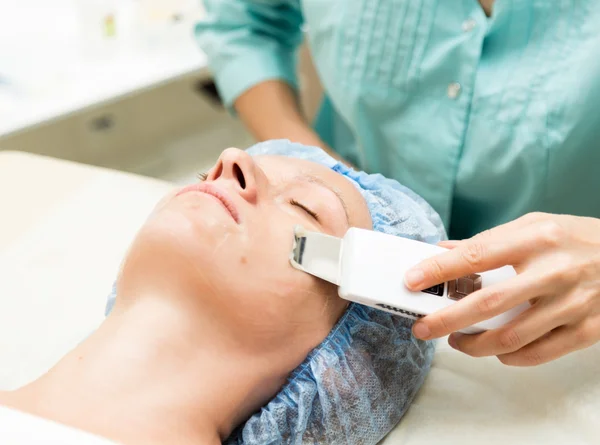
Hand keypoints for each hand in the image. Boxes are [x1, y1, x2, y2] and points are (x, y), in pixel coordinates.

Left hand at [404, 213, 599, 365]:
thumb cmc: (576, 238)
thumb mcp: (534, 226)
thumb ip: (489, 240)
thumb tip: (444, 250)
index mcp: (536, 239)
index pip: (476, 256)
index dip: (439, 270)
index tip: (412, 281)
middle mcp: (554, 272)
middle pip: (487, 304)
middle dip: (445, 320)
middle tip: (422, 327)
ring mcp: (573, 304)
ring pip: (510, 338)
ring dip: (473, 345)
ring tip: (456, 341)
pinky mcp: (587, 330)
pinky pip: (538, 354)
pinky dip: (508, 357)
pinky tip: (494, 350)